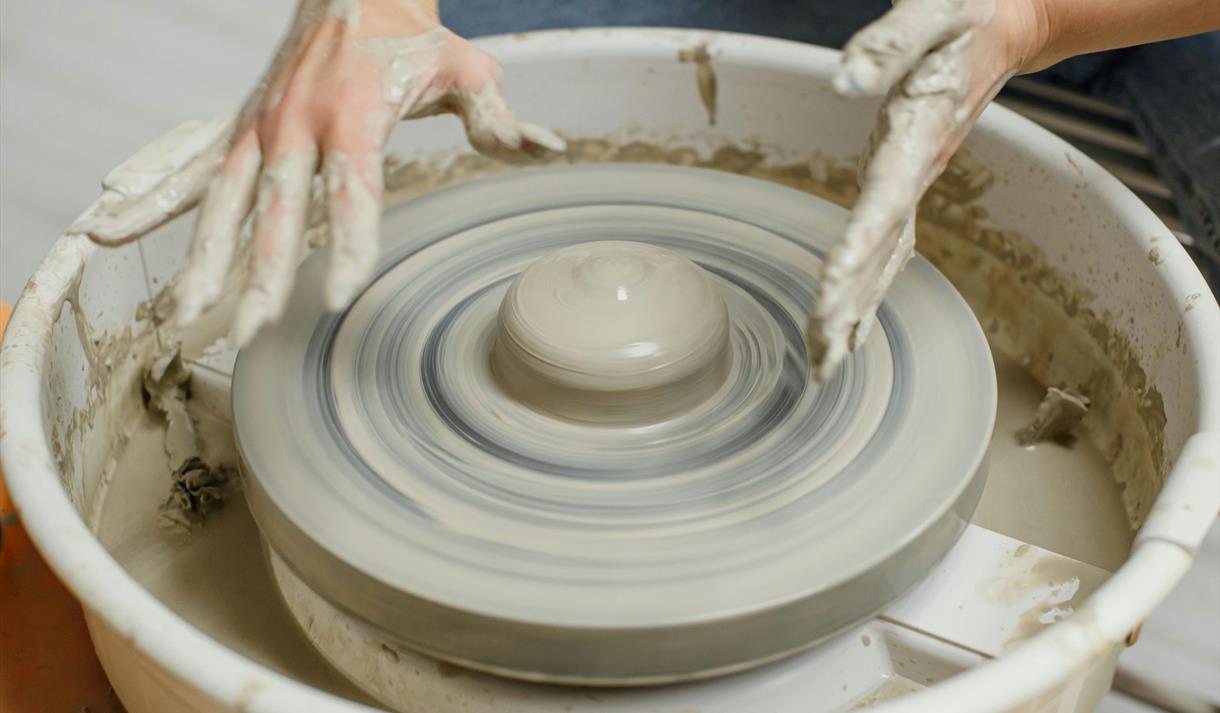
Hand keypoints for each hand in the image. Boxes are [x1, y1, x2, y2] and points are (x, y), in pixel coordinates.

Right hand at [70, 0, 563, 344]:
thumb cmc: (412, 37)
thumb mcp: (466, 69)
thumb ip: (499, 118)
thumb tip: (549, 148)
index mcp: (353, 114)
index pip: (352, 192)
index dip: (348, 245)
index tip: (339, 296)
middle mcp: (296, 122)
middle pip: (278, 211)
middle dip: (264, 274)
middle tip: (253, 330)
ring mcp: (260, 125)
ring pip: (224, 202)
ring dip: (203, 259)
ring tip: (184, 315)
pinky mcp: (241, 127)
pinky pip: (190, 170)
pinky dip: (152, 201)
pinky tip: (112, 232)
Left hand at [807, 0, 1047, 380]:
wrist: (1009, 23)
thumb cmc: (965, 17)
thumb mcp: (930, 14)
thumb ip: (889, 44)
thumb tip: (843, 79)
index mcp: (921, 134)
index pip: (884, 200)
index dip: (859, 246)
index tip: (831, 289)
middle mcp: (921, 170)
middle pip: (882, 249)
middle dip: (850, 304)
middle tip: (822, 360)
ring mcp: (918, 181)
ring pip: (885, 258)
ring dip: (856, 310)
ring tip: (826, 363)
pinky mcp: (911, 181)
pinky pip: (890, 247)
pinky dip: (869, 287)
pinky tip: (853, 324)